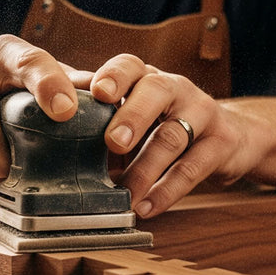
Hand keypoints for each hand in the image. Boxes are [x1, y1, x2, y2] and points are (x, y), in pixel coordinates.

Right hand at [0, 34, 89, 189]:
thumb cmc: (11, 85)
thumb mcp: (40, 77)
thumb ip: (73, 85)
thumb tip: (111, 97)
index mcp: (9, 53)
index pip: (31, 65)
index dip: (49, 87)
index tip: (65, 111)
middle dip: (2, 162)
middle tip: (18, 173)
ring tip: (3, 175)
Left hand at [88, 55, 251, 218]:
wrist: (229, 138)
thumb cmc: (163, 127)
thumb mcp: (134, 118)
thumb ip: (100, 124)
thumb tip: (46, 144)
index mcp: (146, 79)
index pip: (130, 66)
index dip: (115, 76)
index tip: (98, 93)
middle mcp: (176, 89)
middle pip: (156, 91)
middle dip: (132, 116)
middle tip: (112, 143)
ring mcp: (202, 113)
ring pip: (173, 135)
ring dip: (146, 168)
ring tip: (125, 195)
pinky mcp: (221, 143)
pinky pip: (193, 167)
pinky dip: (168, 191)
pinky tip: (148, 207)